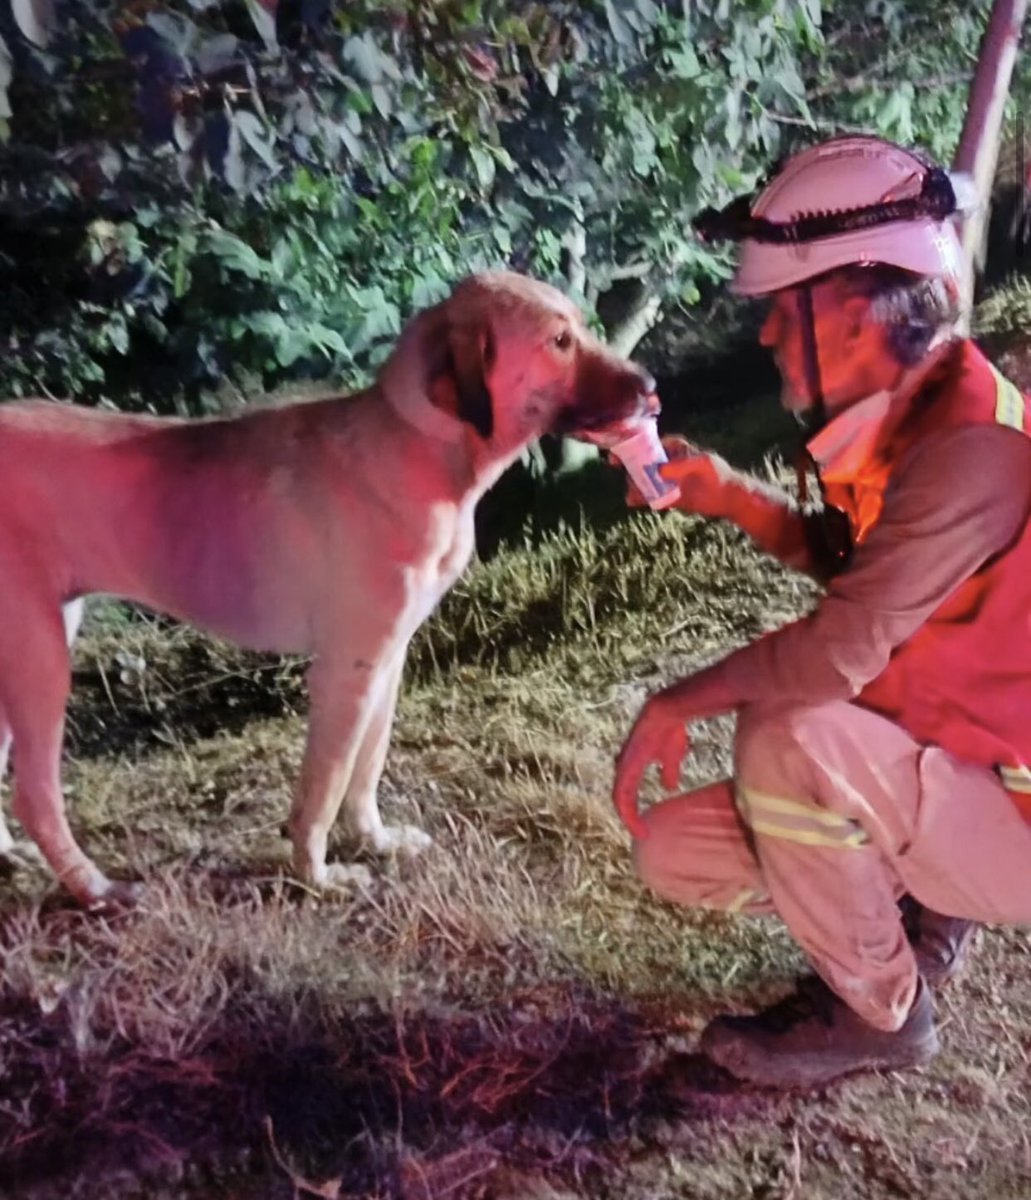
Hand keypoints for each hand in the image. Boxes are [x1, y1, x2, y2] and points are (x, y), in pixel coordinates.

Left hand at [612, 691, 689, 837]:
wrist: (669, 711)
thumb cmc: (669, 729)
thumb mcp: (671, 756)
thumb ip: (669, 770)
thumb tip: (669, 786)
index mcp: (633, 766)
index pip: (626, 793)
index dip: (633, 811)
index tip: (646, 828)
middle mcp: (625, 767)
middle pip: (620, 798)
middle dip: (629, 817)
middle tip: (641, 833)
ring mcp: (625, 766)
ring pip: (619, 798)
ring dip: (628, 817)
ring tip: (640, 832)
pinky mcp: (628, 765)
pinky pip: (622, 794)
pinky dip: (628, 811)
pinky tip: (636, 821)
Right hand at [625, 438, 728, 518]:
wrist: (728, 498)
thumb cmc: (718, 474)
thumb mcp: (702, 464)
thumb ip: (682, 465)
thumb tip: (659, 470)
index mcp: (673, 448)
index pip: (648, 445)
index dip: (632, 449)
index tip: (618, 456)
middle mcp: (666, 463)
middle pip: (641, 464)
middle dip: (630, 470)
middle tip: (627, 478)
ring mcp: (665, 480)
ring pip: (643, 481)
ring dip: (634, 486)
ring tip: (632, 495)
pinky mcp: (667, 496)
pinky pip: (649, 496)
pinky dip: (640, 499)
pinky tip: (633, 502)